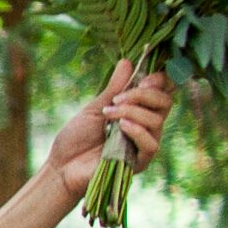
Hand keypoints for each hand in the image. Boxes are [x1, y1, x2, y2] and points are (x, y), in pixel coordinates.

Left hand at [45, 60, 175, 191]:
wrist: (62, 165)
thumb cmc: (77, 137)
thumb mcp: (95, 108)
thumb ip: (114, 88)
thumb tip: (127, 61)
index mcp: (138, 110)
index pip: (163, 91)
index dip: (160, 81)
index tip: (142, 78)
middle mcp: (146, 125)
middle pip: (165, 102)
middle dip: (144, 94)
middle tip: (119, 97)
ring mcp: (144, 143)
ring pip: (157, 120)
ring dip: (132, 111)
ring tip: (108, 113)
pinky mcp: (140, 161)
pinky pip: (151, 144)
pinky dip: (137, 131)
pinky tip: (121, 126)